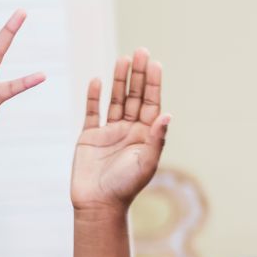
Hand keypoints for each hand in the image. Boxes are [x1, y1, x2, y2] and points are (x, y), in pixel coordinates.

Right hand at [73, 49, 170, 211]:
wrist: (98, 204)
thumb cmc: (125, 187)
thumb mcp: (146, 163)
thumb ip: (156, 139)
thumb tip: (167, 115)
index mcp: (145, 134)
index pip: (151, 102)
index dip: (153, 83)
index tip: (154, 64)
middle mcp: (129, 129)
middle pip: (135, 96)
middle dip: (138, 74)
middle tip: (140, 51)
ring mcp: (109, 131)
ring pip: (116, 100)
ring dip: (119, 80)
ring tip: (122, 59)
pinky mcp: (89, 137)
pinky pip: (92, 112)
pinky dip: (94, 97)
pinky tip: (96, 81)